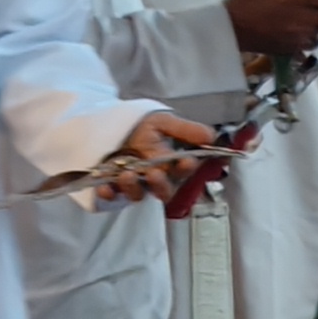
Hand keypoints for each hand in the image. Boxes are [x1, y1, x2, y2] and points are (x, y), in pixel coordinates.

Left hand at [97, 113, 216, 204]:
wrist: (108, 124)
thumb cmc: (140, 125)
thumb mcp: (163, 121)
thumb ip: (187, 130)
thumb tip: (212, 137)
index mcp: (170, 165)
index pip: (183, 171)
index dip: (185, 168)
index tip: (186, 161)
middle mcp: (154, 178)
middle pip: (163, 190)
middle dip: (160, 184)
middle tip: (154, 173)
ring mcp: (133, 185)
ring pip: (138, 195)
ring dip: (133, 187)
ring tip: (127, 174)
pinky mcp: (112, 188)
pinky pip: (111, 197)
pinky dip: (108, 193)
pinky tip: (104, 187)